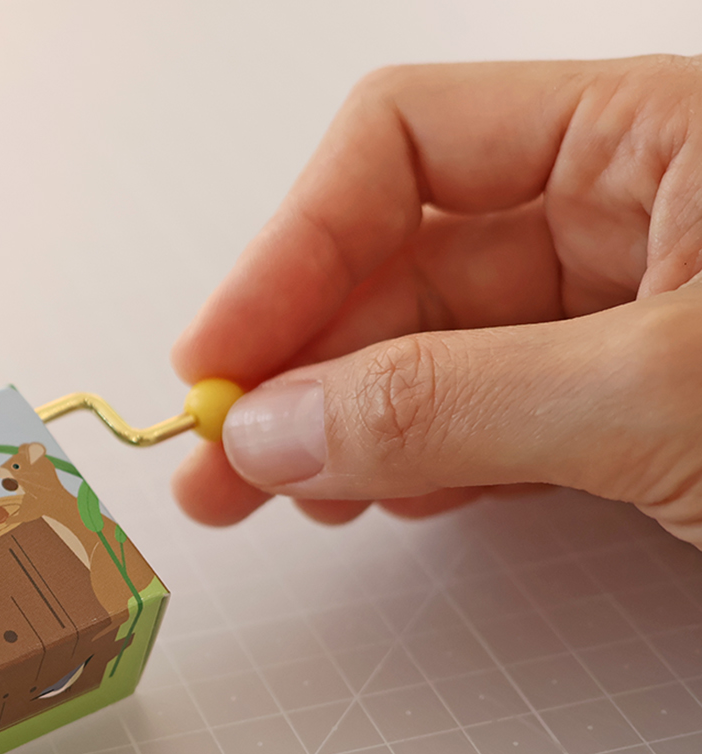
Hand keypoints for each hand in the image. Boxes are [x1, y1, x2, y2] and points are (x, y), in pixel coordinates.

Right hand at [171, 55, 701, 547]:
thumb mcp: (661, 394)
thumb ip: (455, 404)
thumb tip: (275, 428)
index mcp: (646, 139)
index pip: (404, 143)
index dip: (291, 249)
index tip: (220, 358)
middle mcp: (629, 211)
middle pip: (400, 263)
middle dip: (298, 365)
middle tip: (216, 457)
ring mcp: (634, 315)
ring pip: (434, 353)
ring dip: (342, 427)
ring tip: (280, 495)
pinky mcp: (636, 409)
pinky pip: (490, 419)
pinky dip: (420, 463)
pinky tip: (374, 496)